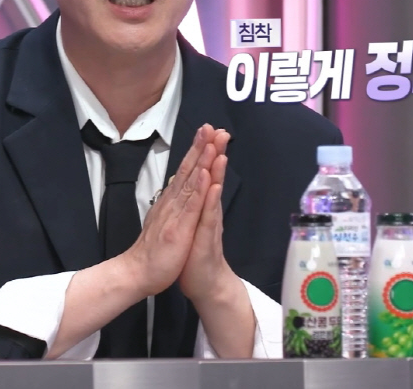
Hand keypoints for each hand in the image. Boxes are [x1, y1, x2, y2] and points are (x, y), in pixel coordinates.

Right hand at [119, 124, 216, 296]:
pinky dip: (198, 188)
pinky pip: (190, 205)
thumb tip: (175, 187)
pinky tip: (205, 173)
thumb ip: (170, 204)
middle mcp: (171, 203)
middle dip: (200, 147)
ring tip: (211, 141)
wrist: (136, 274)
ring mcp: (174, 214)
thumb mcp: (164, 223)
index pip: (185, 172)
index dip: (196, 152)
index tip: (207, 133)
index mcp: (171, 203)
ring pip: (189, 182)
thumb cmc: (153, 252)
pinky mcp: (177, 228)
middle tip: (210, 126)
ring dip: (201, 160)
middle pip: (187, 170)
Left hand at [178, 128, 237, 305]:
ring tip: (220, 152)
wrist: (203, 283)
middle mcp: (207, 211)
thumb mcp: (191, 222)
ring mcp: (209, 224)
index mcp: (200, 205)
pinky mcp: (207, 240)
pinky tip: (214, 187)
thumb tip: (193, 180)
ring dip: (216, 172)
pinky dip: (211, 201)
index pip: (203, 172)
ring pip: (212, 193)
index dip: (206, 151)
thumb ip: (195, 200)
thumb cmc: (194, 252)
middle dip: (215, 153)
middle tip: (221, 131)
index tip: (208, 129)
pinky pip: (210, 217)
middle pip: (211, 177)